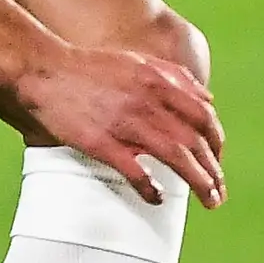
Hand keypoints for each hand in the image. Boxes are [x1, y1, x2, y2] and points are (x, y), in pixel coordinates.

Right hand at [4, 36, 224, 208]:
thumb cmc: (90, 68)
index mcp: (158, 82)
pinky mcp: (101, 143)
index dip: (216, 143)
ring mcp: (125, 124)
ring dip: (198, 182)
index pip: (204, 116)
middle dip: (213, 170)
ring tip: (208, 200)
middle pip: (195, 141)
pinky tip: (157, 198)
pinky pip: (135, 171)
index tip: (217, 161)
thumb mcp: (138, 62)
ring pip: (176, 157)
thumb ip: (175, 77)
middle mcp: (148, 102)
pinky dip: (150, 187)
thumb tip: (207, 98)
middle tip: (218, 192)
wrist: (45, 72)